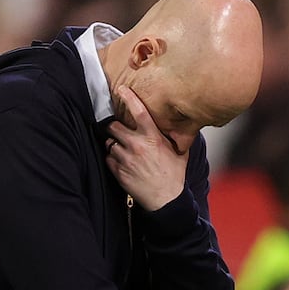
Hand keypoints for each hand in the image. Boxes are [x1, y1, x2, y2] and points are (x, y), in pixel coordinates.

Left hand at [105, 85, 187, 210]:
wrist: (166, 200)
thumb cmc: (174, 176)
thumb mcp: (180, 152)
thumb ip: (175, 137)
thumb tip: (181, 124)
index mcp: (153, 138)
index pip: (138, 112)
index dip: (128, 97)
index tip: (121, 89)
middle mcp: (137, 145)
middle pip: (114, 126)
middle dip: (115, 127)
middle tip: (120, 132)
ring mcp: (126, 159)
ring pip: (109, 143)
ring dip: (114, 144)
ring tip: (123, 150)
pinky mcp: (118, 171)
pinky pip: (108, 158)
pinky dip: (112, 158)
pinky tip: (122, 162)